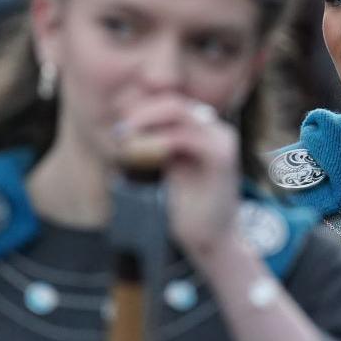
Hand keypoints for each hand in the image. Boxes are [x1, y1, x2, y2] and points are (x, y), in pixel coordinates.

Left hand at [114, 94, 240, 258]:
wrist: (212, 238)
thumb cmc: (187, 208)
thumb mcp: (167, 168)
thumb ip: (155, 145)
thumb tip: (124, 128)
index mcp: (204, 130)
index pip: (170, 103)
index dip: (142, 109)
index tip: (119, 125)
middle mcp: (216, 128)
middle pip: (173, 102)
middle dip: (141, 112)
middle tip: (118, 130)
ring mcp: (221, 139)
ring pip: (179, 111)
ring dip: (146, 121)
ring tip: (125, 137)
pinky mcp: (222, 156)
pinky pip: (185, 136)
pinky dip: (160, 140)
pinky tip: (141, 151)